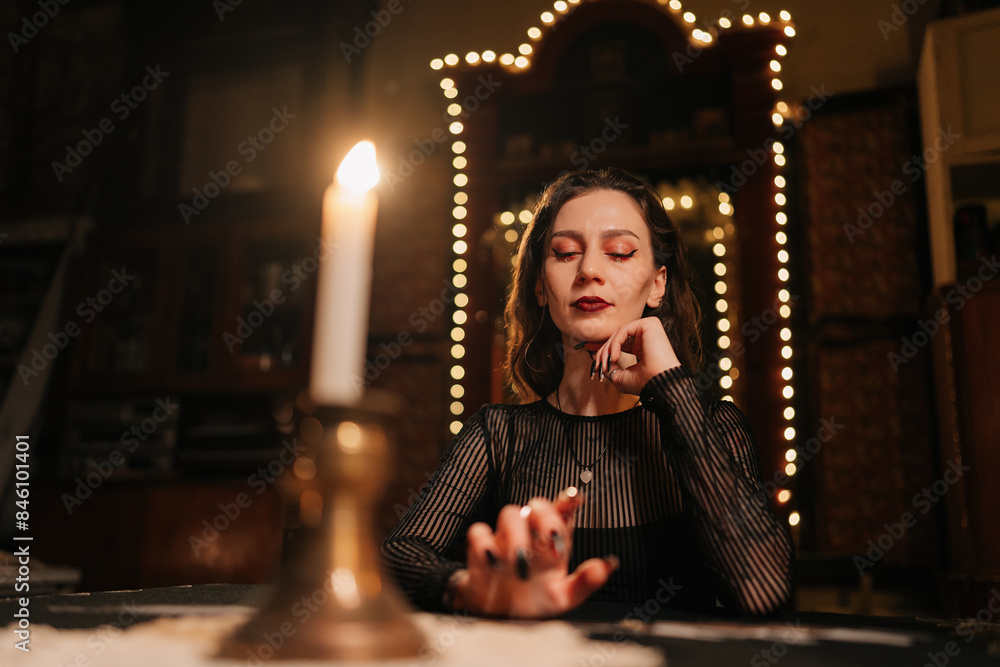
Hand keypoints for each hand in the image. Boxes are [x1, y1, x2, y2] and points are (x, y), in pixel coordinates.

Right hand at [449, 488, 617, 617]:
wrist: (500, 618)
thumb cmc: (535, 600)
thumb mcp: (564, 597)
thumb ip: (585, 582)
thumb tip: (608, 566)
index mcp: (553, 542)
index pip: (562, 513)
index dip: (569, 501)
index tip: (576, 498)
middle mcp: (530, 534)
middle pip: (537, 506)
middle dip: (545, 516)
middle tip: (551, 539)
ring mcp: (505, 539)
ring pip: (509, 514)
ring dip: (516, 535)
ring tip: (521, 562)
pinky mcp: (481, 550)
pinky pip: (479, 532)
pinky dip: (485, 543)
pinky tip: (495, 563)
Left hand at [592, 317, 680, 394]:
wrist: (660, 384)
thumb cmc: (645, 383)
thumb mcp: (621, 377)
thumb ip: (610, 368)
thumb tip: (601, 361)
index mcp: (642, 348)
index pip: (620, 343)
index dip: (604, 349)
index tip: (591, 356)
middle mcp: (646, 337)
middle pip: (617, 338)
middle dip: (602, 351)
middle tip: (596, 364)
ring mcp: (649, 329)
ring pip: (619, 333)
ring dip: (607, 349)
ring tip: (605, 364)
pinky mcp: (649, 324)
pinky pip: (624, 330)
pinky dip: (615, 344)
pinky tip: (613, 357)